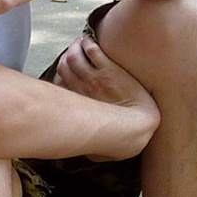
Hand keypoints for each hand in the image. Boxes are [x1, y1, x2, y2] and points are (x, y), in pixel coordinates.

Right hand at [53, 33, 158, 159]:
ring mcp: (93, 77)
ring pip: (74, 55)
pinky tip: (88, 40)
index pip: (58, 85)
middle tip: (71, 52)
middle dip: (66, 57)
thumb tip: (89, 156)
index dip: (60, 77)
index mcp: (76, 106)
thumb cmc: (122, 140)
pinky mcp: (108, 70)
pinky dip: (87, 44)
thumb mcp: (99, 150)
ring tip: (78, 42)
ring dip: (74, 47)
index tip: (65, 74)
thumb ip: (92, 149)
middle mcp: (79, 89)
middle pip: (64, 66)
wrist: (137, 126)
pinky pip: (93, 51)